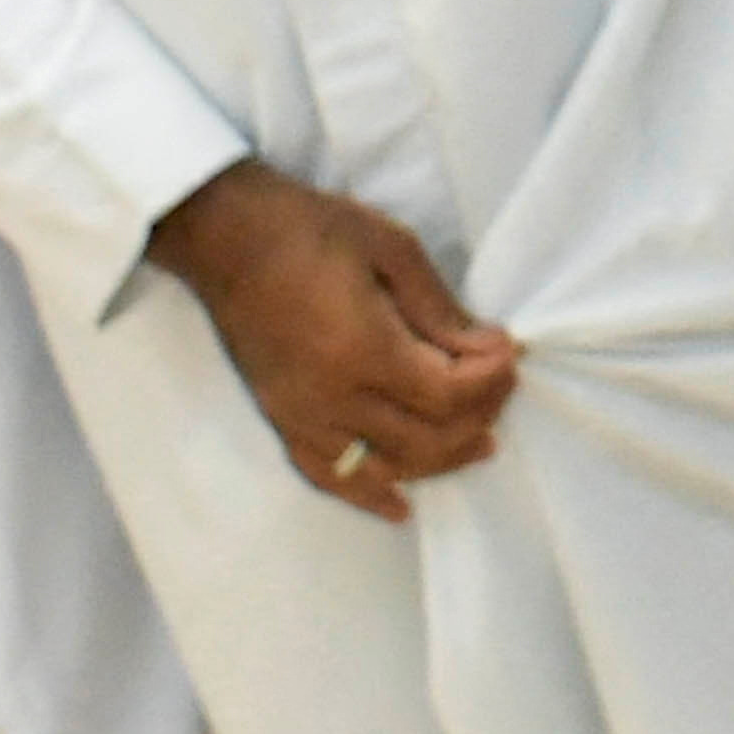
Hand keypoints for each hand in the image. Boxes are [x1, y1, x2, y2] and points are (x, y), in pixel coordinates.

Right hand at [152, 156, 516, 516]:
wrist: (224, 236)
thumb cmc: (311, 229)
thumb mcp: (392, 248)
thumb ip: (440, 309)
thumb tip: (487, 348)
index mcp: (363, 350)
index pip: (448, 394)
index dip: (492, 379)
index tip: (509, 349)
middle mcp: (331, 397)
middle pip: (426, 438)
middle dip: (479, 417)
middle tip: (502, 387)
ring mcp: (301, 416)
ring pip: (385, 466)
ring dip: (440, 461)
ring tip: (479, 442)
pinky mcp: (280, 419)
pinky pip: (328, 475)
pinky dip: (368, 494)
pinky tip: (400, 505)